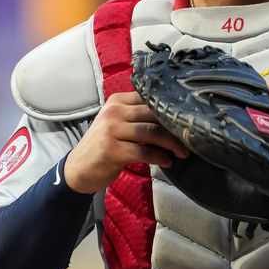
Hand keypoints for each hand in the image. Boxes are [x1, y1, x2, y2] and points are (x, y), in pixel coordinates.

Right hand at [64, 91, 189, 193]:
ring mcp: (111, 130)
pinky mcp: (112, 150)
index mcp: (117, 101)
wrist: (78, 169)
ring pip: (152, 132)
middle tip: (190, 139)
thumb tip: (174, 120)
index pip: (150, 99)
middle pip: (154, 114)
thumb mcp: (117, 124)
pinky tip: (167, 162)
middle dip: (175, 128)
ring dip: (172, 144)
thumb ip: (139, 117)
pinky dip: (160, 157)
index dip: (171, 109)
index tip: (187, 120)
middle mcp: (114, 112)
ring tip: (182, 153)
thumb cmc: (104, 146)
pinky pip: (144, 151)